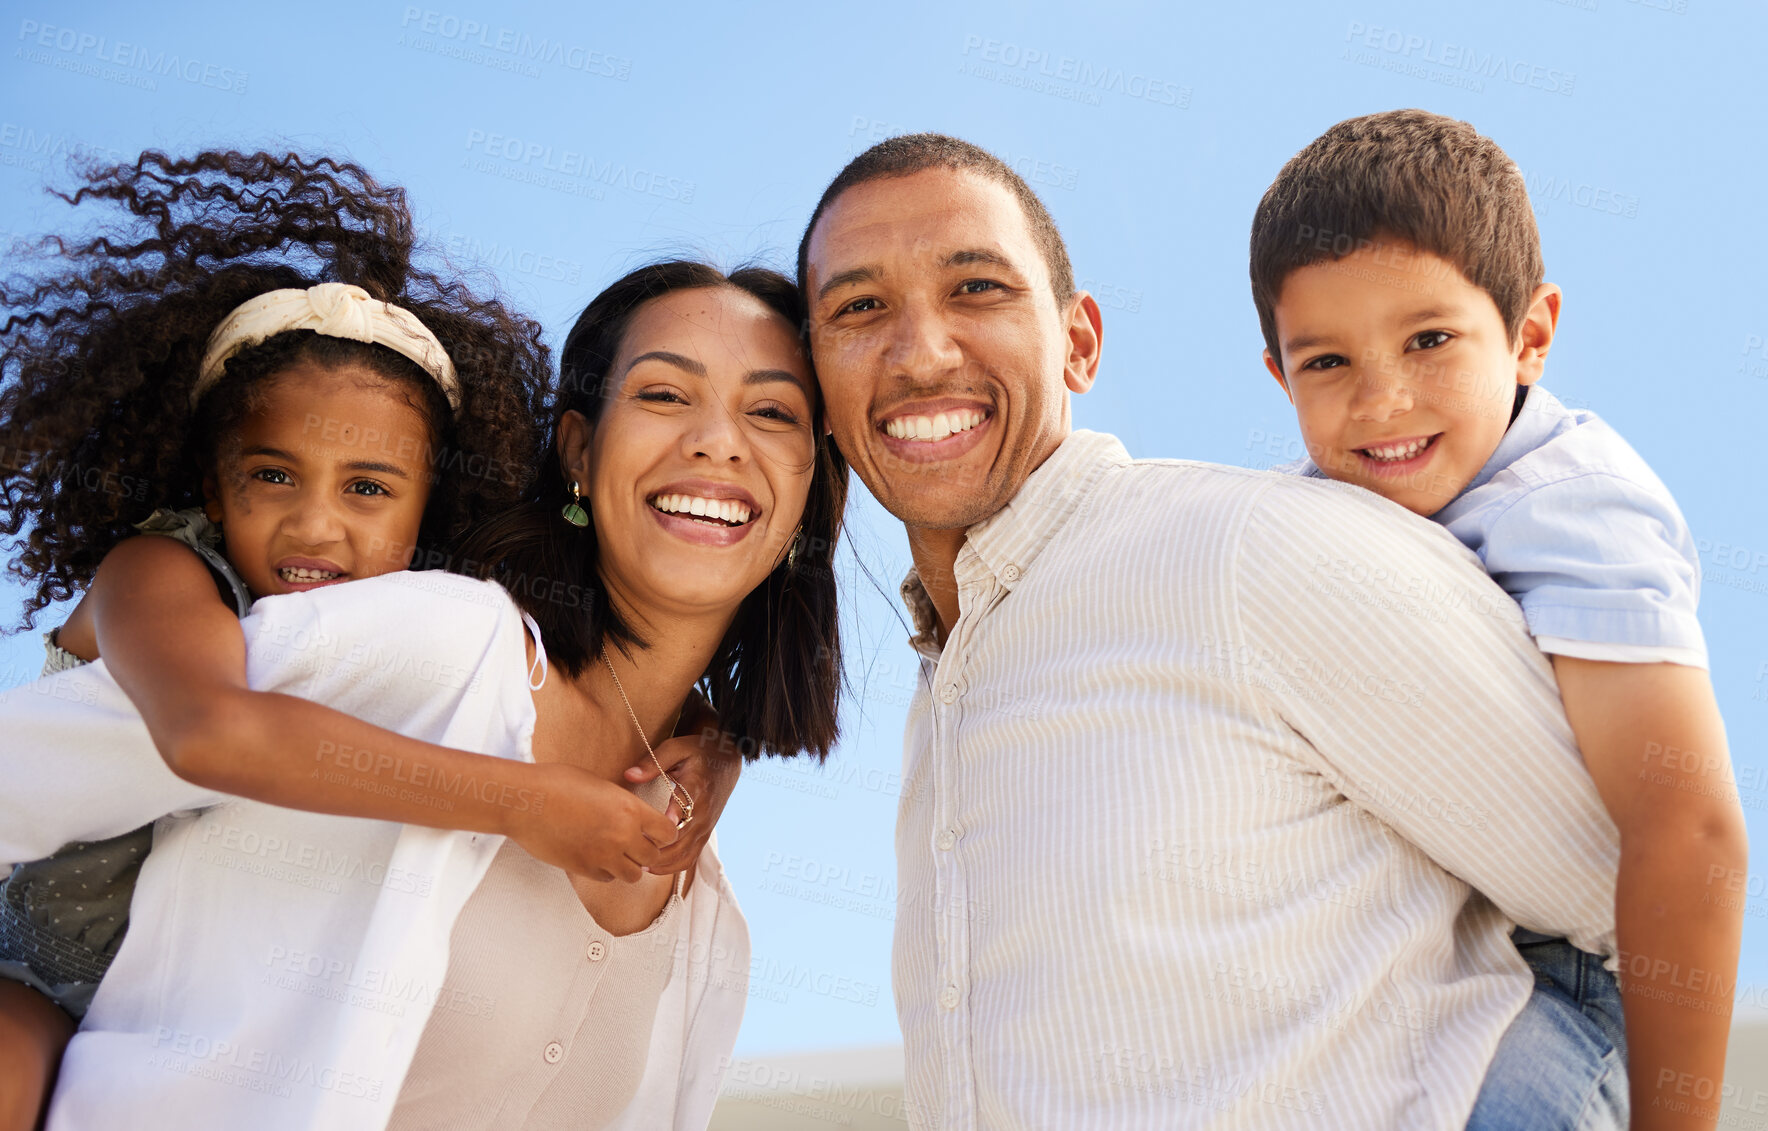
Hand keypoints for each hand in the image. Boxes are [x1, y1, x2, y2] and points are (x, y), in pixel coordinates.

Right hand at [512, 763, 680, 882]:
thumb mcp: (601, 785)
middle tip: (635, 844)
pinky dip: (607, 871)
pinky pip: (608, 878)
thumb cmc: (557, 784)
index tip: (654, 831)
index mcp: (630, 809)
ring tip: (617, 853)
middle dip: (647, 852)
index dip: (663, 833)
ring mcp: (603, 856)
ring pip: (634, 875)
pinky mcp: (584, 869)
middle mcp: (622, 835)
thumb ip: (622, 804)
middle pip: (653, 857)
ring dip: (629, 865)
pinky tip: (596, 857)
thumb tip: (632, 817)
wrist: (526, 801)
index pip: (667, 832)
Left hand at [625, 725, 742, 876]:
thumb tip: (629, 775)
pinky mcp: (704, 834)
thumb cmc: (698, 753)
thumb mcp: (676, 748)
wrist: (726, 761)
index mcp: (697, 787)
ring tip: (637, 863)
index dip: (673, 816)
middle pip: (681, 839)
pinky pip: (690, 857)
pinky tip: (653, 867)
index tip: (659, 826)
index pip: (686, 806)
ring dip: (662, 862)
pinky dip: (672, 866)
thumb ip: (653, 762)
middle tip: (630, 851)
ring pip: (685, 853)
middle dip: (657, 848)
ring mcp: (705, 826)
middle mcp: (703, 812)